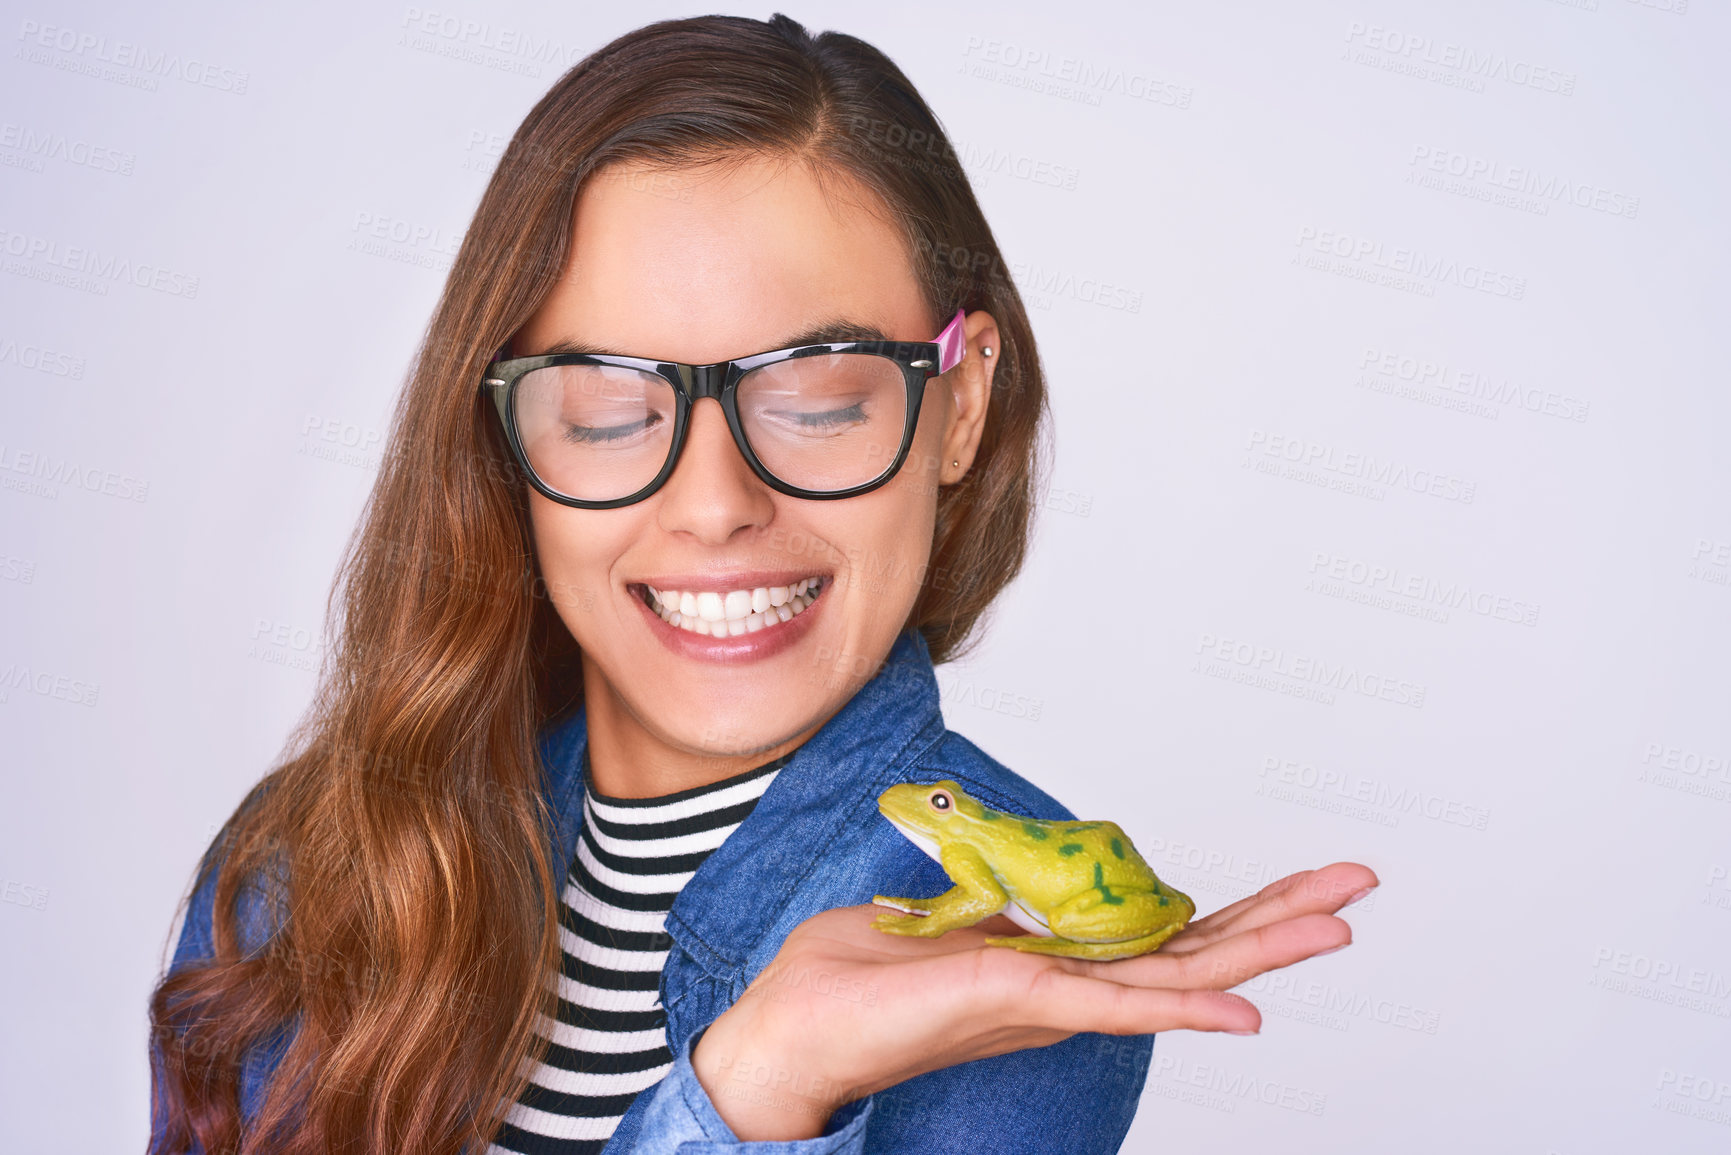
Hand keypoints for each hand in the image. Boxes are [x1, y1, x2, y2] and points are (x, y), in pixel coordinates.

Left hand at [691, 861, 1377, 1139]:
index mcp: (1055, 962)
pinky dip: (1185, 1006)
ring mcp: (1053, 1001)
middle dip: (1281, 919)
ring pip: (1179, 974)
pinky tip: (1245, 1009)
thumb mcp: (934, 921)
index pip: (1162, 936)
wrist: (786, 1036)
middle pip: (1196, 950)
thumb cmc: (847, 983)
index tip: (1298, 886)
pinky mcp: (1020, 1002)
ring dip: (1263, 948)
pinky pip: (1116, 1004)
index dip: (1234, 913)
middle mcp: (1070, 988)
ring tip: (1342, 925)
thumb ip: (987, 907)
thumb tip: (1009, 886)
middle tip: (1360, 887)